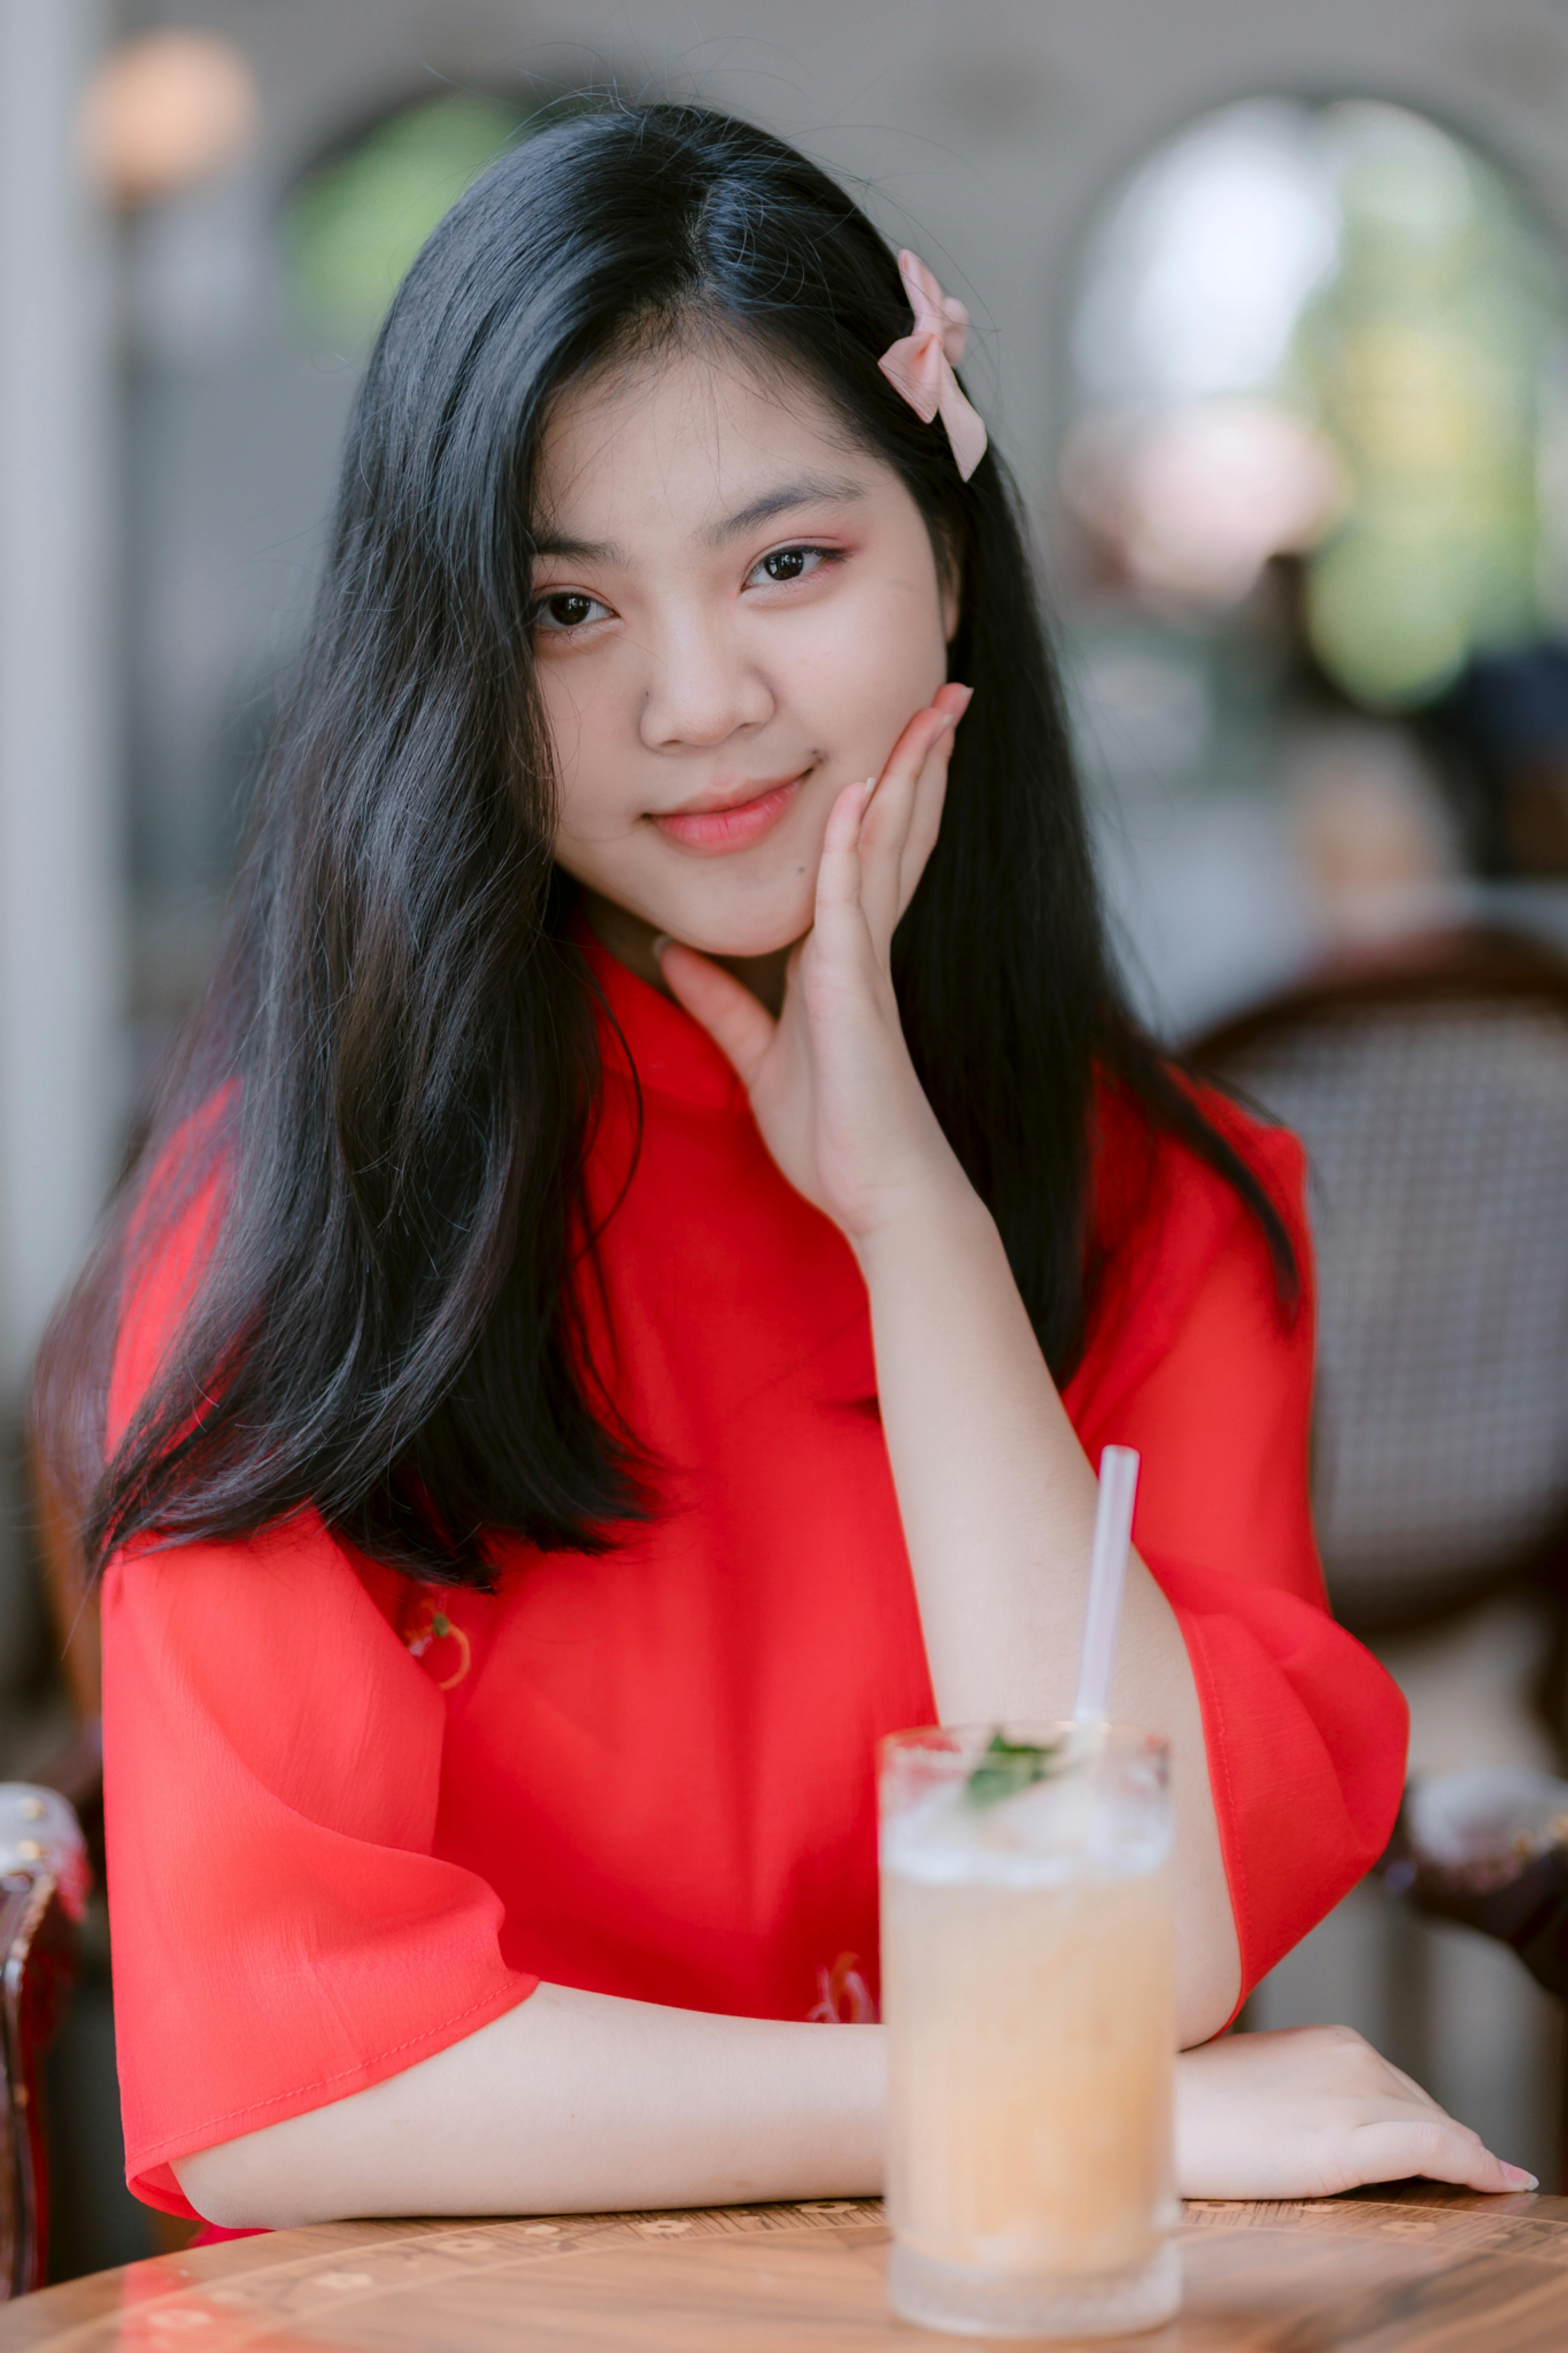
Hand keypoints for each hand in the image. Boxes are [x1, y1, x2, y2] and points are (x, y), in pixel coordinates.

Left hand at [657, 685, 972, 1242]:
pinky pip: (850, 901)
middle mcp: (864, 947)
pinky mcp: (855, 989)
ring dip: (905, 776)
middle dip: (921, 760)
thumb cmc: (834, 1135)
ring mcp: (865, 963)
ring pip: (887, 847)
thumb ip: (723, 1005)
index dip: (892, 792)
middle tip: (947, 692)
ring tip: (931, 710)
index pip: (874, 854)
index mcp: (846, 957)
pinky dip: (848, 847)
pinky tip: (852, 795)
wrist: (879, 1194)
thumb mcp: (758, 1057)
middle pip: (897, 831)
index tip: (908, 734)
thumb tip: (676, 957)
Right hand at [1176, 2025, 1534, 2198]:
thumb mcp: (1263, 2081)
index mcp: (1332, 2040)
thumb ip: (1307, 2092)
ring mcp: (1355, 2096)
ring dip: (1467, 2157)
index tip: (1456, 2145)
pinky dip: (1477, 2166)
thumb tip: (1325, 2121)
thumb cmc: (1193, 2101)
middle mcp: (1355, 2057)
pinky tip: (1502, 2180)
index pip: (1399, 2089)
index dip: (1429, 2120)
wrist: (1154, 2110)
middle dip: (1450, 2141)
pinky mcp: (1351, 2142)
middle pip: (1424, 2109)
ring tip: (1494, 2178)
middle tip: (1479, 2170)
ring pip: (1438, 2130)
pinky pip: (1437, 2150)